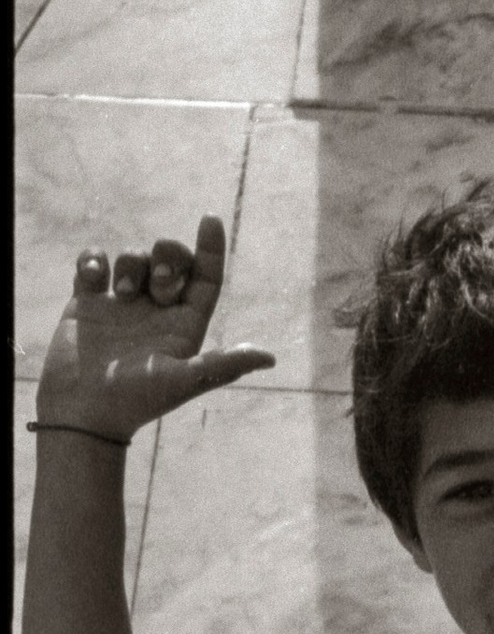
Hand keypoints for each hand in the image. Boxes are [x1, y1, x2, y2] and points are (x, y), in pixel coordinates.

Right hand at [34, 219, 273, 444]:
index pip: (206, 277)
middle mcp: (157, 310)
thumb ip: (224, 365)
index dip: (211, 248)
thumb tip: (270, 358)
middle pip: (173, 260)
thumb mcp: (184, 381)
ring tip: (121, 293)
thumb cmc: (135, 401)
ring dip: (132, 264)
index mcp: (185, 324)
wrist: (83, 414)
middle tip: (160, 286)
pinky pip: (95, 263)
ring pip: (136, 257)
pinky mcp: (87, 303)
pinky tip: (92, 277)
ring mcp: (122, 304)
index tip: (210, 219)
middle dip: (170, 258)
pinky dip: (94, 260)